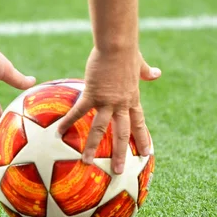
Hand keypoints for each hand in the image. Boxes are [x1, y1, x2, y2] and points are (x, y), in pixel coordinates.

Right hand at [58, 47, 160, 173]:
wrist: (119, 45)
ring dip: (92, 147)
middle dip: (121, 154)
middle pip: (122, 134)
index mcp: (132, 98)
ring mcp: (108, 101)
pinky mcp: (93, 94)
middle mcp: (122, 104)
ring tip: (86, 162)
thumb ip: (147, 72)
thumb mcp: (140, 64)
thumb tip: (157, 73)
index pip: (138, 123)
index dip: (142, 138)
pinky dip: (69, 122)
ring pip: (101, 129)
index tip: (147, 152)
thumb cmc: (128, 51)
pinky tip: (59, 132)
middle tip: (119, 171)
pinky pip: (79, 112)